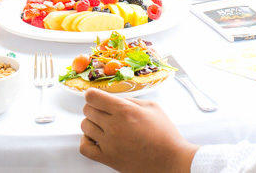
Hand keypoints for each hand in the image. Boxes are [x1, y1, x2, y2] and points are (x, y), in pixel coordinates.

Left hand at [79, 89, 198, 172]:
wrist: (170, 160)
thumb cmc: (165, 135)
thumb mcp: (152, 107)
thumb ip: (131, 100)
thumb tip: (115, 99)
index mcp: (125, 110)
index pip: (93, 97)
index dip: (92, 94)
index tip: (95, 96)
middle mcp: (114, 126)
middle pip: (87, 110)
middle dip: (94, 107)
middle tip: (103, 110)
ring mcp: (109, 143)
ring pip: (85, 126)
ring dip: (91, 123)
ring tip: (102, 124)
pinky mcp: (108, 158)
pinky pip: (84, 147)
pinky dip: (86, 141)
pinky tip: (96, 138)